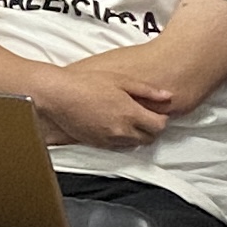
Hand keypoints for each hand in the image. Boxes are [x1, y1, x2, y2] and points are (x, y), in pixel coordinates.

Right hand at [38, 61, 167, 150]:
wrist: (59, 96)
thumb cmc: (87, 83)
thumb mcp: (121, 80)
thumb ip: (147, 91)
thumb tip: (168, 96)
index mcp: (130, 113)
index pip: (159, 125)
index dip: (162, 118)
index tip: (157, 111)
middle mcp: (122, 130)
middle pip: (149, 138)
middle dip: (152, 128)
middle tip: (146, 115)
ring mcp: (109, 139)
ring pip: (134, 144)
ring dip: (137, 135)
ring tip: (129, 119)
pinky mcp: (97, 144)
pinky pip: (118, 146)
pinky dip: (122, 138)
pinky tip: (115, 124)